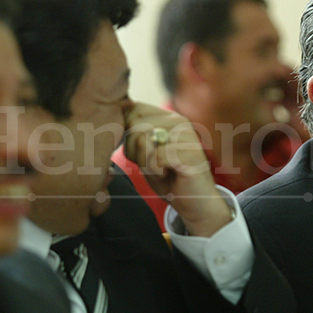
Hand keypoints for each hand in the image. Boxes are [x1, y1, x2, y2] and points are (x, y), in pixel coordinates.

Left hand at [123, 102, 231, 236]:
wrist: (195, 203)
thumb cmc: (168, 177)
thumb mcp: (145, 152)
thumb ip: (134, 133)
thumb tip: (116, 116)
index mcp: (168, 116)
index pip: (132, 110)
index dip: (127, 134)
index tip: (142, 152)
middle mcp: (178, 120)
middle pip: (134, 124)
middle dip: (134, 150)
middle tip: (153, 164)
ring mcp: (186, 135)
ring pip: (143, 141)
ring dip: (146, 163)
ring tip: (161, 169)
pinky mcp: (190, 153)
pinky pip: (155, 158)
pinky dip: (156, 172)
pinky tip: (169, 175)